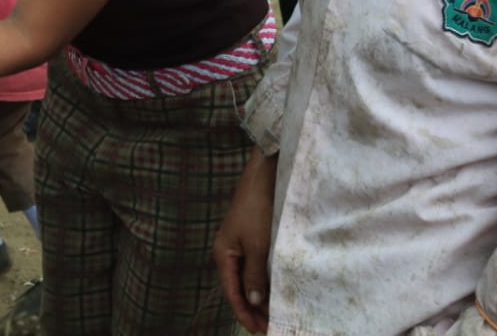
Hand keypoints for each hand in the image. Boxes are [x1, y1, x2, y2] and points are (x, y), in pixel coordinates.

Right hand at [214, 149, 276, 332]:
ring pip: (247, 278)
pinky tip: (274, 289)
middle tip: (269, 327)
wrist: (263, 177)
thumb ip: (255, 275)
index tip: (258, 330)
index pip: (231, 292)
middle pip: (237, 288)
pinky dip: (263, 282)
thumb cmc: (258, 210)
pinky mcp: (251, 239)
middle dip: (251, 309)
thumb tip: (254, 302)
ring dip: (259, 297)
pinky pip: (254, 268)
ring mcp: (239, 245)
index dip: (244, 313)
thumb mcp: (258, 245)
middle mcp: (228, 253)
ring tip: (273, 313)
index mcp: (223, 254)